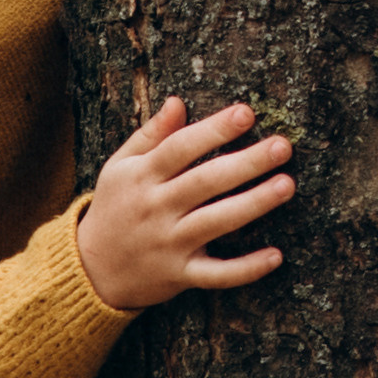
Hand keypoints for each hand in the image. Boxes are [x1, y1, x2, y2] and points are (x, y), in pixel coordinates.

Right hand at [76, 97, 292, 309]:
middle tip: (282, 146)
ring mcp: (169, 244)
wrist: (91, 268)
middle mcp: (156, 208)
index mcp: (141, 177)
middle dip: (246, 162)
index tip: (246, 113)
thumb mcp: (120, 166)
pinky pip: (217, 274)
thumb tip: (177, 102)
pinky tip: (276, 255)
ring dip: (254, 204)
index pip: (180, 148)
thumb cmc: (115, 207)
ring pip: (216, 222)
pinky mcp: (180, 275)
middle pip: (206, 182)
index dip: (214, 129)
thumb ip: (150, 135)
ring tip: (286, 185)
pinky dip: (246, 268)